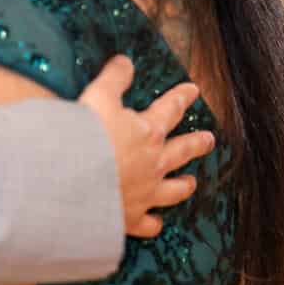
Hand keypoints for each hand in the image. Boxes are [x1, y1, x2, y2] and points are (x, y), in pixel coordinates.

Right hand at [78, 56, 214, 238]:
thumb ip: (113, 78)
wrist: (73, 182)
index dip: (182, 98)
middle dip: (196, 143)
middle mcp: (153, 164)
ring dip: (184, 185)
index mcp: (147, 132)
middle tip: (209, 140)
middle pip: (181, 151)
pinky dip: (153, 222)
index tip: (193, 91)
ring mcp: (145, 193)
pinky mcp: (132, 217)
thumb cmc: (86, 136)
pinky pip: (148, 223)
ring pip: (173, 190)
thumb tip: (125, 61)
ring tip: (192, 182)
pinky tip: (156, 222)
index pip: (170, 109)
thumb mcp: (98, 96)